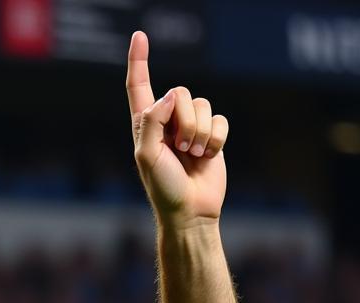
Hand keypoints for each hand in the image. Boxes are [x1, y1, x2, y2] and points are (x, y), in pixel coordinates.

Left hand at [126, 31, 228, 226]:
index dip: (139, 61)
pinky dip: (215, 139)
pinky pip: (220, 119)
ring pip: (203, 105)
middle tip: (181, 149)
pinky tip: (207, 156)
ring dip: (200, 133)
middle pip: (182, 93)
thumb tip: (170, 95)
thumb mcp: (147, 157)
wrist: (190, 210)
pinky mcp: (212, 134)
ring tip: (193, 156)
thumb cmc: (163, 188)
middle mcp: (167, 121)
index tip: (139, 36)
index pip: (139, 87)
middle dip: (185, 121)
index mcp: (145, 125)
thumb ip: (152, 123)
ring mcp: (190, 127)